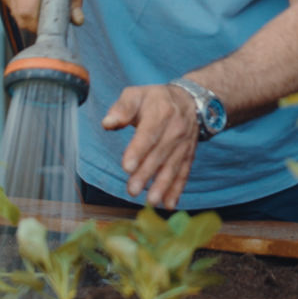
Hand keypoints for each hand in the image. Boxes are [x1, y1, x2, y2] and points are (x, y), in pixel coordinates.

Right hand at [0, 0, 83, 31]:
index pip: (29, 12)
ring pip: (18, 14)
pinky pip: (14, 5)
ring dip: (34, 14)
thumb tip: (76, 19)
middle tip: (55, 13)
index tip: (58, 21)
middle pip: (24, 18)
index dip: (44, 23)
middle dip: (42, 22)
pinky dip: (27, 5)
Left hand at [101, 84, 200, 208]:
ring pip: (172, 166)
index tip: (127, 166)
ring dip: (162, 185)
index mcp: (161, 112)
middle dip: (146, 173)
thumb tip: (108, 122)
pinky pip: (184, 172)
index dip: (138, 150)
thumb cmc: (156, 99)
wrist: (190, 100)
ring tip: (151, 200)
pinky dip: (177, 189)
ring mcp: (184, 143)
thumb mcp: (137, 94)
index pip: (149, 133)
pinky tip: (169, 204)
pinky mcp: (189, 154)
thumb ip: (122, 108)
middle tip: (132, 189)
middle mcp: (175, 128)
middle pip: (159, 153)